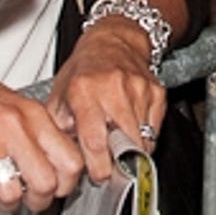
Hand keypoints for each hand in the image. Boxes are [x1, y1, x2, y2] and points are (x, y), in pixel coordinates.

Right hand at [0, 52, 82, 212]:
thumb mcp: (20, 108)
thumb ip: (41, 136)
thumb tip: (61, 170)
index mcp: (34, 115)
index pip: (71, 162)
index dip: (65, 185)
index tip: (57, 189)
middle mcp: (14, 124)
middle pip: (45, 184)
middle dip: (37, 200)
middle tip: (28, 198)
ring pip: (10, 193)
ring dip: (3, 198)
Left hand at [48, 19, 165, 182]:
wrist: (114, 40)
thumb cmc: (85, 69)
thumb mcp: (60, 93)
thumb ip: (58, 127)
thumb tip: (64, 158)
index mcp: (83, 90)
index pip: (95, 141)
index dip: (97, 166)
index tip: (96, 174)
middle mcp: (112, 88)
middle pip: (123, 145)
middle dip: (117, 164)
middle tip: (109, 166)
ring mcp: (138, 89)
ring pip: (142, 142)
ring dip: (130, 152)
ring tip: (117, 144)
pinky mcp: (157, 92)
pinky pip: (154, 131)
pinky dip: (144, 138)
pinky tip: (130, 128)